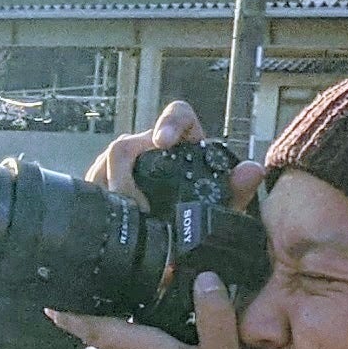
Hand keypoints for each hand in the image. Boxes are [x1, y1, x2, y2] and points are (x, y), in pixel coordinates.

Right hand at [87, 100, 260, 209]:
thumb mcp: (223, 204)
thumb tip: (253, 170)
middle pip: (127, 145)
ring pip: (105, 163)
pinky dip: (100, 199)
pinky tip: (109, 219)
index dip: (168, 123)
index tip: (162, 142)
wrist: (181, 232)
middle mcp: (150, 146)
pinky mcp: (106, 180)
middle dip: (126, 175)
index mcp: (184, 142)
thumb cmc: (204, 210)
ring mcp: (125, 163)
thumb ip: (238, 188)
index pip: (178, 115)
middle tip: (139, 205)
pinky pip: (94, 182)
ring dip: (111, 189)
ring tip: (126, 216)